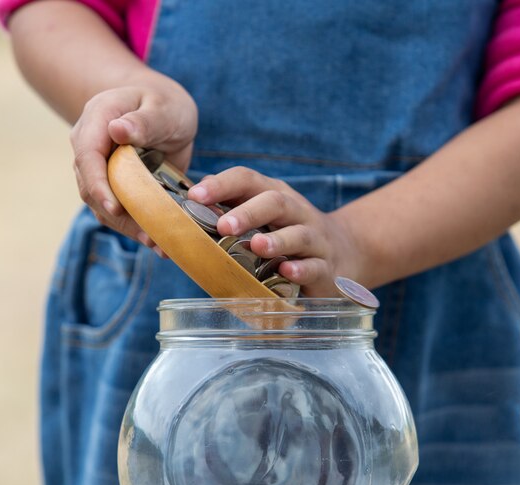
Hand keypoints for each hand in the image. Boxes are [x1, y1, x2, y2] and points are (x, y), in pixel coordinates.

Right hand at [71, 81, 196, 247]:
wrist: (160, 109)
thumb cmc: (162, 103)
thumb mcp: (163, 107)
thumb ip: (144, 120)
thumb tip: (117, 131)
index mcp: (97, 121)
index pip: (87, 156)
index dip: (98, 184)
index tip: (114, 207)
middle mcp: (89, 147)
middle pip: (91, 188)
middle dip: (118, 216)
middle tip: (150, 237)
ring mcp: (97, 170)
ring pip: (102, 205)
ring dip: (128, 228)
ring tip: (158, 245)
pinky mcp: (111, 188)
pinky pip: (117, 212)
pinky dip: (136, 228)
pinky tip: (159, 241)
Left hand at [187, 167, 360, 297]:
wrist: (344, 253)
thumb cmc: (286, 236)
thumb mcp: (262, 221)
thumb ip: (227, 220)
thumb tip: (175, 228)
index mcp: (273, 195)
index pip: (247, 179)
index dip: (222, 184)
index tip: (195, 196)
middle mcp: (295, 211)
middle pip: (274, 201)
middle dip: (248, 212)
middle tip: (223, 225)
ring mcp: (313, 238)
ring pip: (297, 233)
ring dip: (276, 240)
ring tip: (256, 247)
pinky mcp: (325, 267)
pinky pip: (314, 266)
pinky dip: (300, 268)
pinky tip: (287, 271)